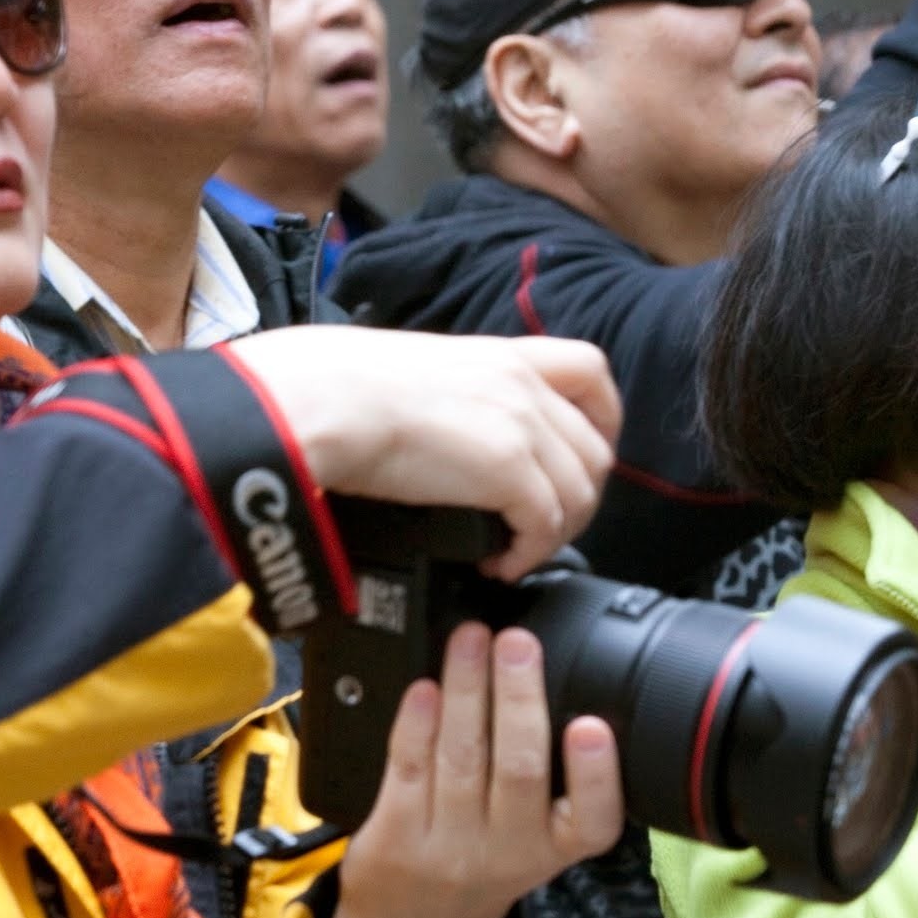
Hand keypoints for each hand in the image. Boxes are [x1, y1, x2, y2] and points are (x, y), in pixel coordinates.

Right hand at [227, 327, 618, 578]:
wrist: (315, 401)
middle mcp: (522, 383)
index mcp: (501, 355)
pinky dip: (529, 554)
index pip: (591, 372)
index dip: (602, 422)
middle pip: (595, 449)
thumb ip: (453, 397)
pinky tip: (497, 563)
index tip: (582, 458)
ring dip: (555, 533)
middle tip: (538, 529)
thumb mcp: (415, 374)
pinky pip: (546, 524)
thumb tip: (449, 439)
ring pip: (582, 492)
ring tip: (515, 552)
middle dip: (577, 498)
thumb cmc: (335, 388)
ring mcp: (520, 423)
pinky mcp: (507, 466)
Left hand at [322, 623, 623, 917]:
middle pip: (519, 770)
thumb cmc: (486, 862)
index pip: (592, 818)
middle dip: (519, 698)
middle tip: (518, 642)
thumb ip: (554, 778)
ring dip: (467, 689)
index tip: (592, 726)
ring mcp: (450, 846)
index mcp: (557, 848)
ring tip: (471, 639)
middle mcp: (508, 851)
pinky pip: (409, 768)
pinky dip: (417, 722)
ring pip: (461, 757)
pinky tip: (426, 686)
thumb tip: (546, 677)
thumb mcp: (538, 840)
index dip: (596, 772)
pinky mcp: (397, 837)